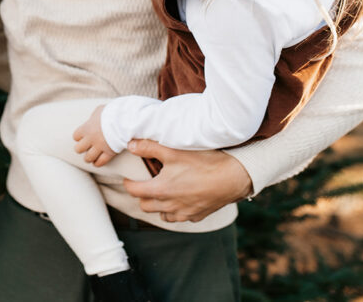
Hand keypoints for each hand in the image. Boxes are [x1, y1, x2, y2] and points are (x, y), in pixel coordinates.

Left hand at [73, 105, 116, 166]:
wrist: (124, 119)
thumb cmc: (112, 112)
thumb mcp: (99, 111)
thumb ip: (94, 117)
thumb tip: (93, 119)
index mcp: (86, 128)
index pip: (75, 136)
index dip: (79, 137)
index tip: (83, 136)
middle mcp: (91, 139)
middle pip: (78, 149)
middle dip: (81, 149)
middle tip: (86, 147)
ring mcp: (99, 147)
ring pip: (88, 158)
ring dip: (89, 157)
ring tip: (92, 156)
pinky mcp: (109, 153)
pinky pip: (100, 162)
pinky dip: (98, 163)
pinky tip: (98, 161)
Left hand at [123, 139, 252, 222]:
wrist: (233, 177)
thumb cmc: (203, 162)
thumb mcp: (173, 150)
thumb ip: (149, 147)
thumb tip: (130, 144)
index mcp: (161, 190)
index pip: (134, 191)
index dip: (128, 183)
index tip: (129, 178)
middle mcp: (170, 205)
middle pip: (145, 206)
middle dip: (142, 196)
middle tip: (145, 184)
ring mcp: (184, 213)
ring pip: (163, 215)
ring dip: (159, 206)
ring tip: (163, 192)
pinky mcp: (198, 216)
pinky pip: (181, 218)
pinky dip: (177, 211)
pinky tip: (181, 200)